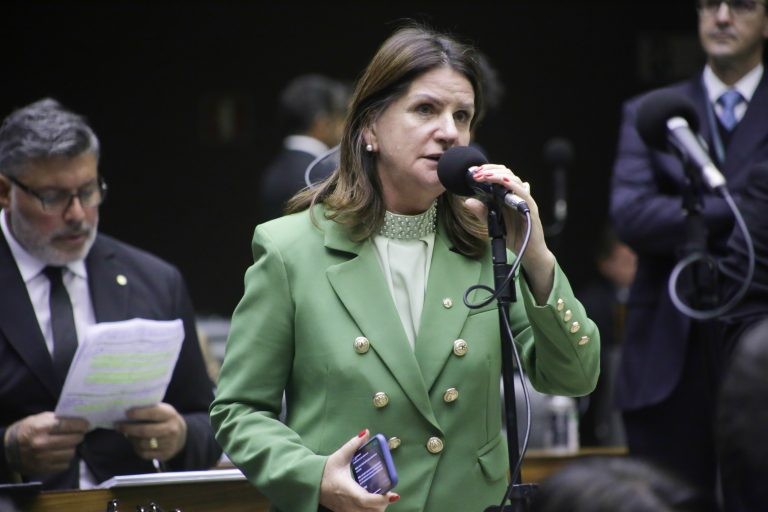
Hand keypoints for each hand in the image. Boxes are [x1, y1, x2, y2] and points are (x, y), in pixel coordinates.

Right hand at [4, 412, 87, 475]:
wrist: (8, 449)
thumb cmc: (26, 430)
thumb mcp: (38, 419)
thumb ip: (57, 419)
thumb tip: (77, 420)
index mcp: (41, 428)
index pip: (67, 425)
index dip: (80, 424)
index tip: (86, 424)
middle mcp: (42, 444)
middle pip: (73, 440)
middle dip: (79, 435)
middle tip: (79, 434)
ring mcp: (43, 458)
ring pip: (71, 453)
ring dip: (72, 447)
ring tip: (68, 444)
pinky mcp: (43, 469)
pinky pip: (64, 464)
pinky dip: (65, 458)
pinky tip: (61, 453)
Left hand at [116, 403, 186, 460]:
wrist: (182, 436)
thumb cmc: (166, 420)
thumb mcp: (163, 411)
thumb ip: (149, 410)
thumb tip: (127, 412)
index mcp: (170, 415)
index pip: (153, 413)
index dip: (138, 413)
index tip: (126, 413)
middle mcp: (171, 429)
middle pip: (145, 431)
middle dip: (129, 429)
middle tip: (118, 426)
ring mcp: (169, 444)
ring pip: (143, 444)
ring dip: (132, 439)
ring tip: (127, 434)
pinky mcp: (165, 455)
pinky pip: (145, 454)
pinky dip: (137, 448)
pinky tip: (135, 443)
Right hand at [319, 429, 399, 511]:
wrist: (311, 483)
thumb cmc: (326, 470)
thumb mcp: (340, 456)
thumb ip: (354, 444)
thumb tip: (366, 432)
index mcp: (347, 489)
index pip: (366, 499)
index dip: (382, 499)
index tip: (394, 495)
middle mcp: (347, 503)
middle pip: (370, 511)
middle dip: (383, 504)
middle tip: (388, 493)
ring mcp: (346, 510)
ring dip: (376, 509)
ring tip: (381, 498)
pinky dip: (369, 511)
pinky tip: (372, 503)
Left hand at [465, 164, 554, 302]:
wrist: (528, 252)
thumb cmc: (513, 237)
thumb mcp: (492, 224)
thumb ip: (482, 212)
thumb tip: (468, 201)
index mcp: (508, 196)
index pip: (499, 176)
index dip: (487, 171)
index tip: (473, 172)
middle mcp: (517, 195)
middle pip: (506, 173)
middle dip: (490, 170)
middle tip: (476, 172)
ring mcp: (525, 200)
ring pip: (513, 179)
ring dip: (497, 174)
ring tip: (484, 175)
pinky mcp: (531, 207)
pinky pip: (522, 192)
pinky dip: (512, 184)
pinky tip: (502, 180)